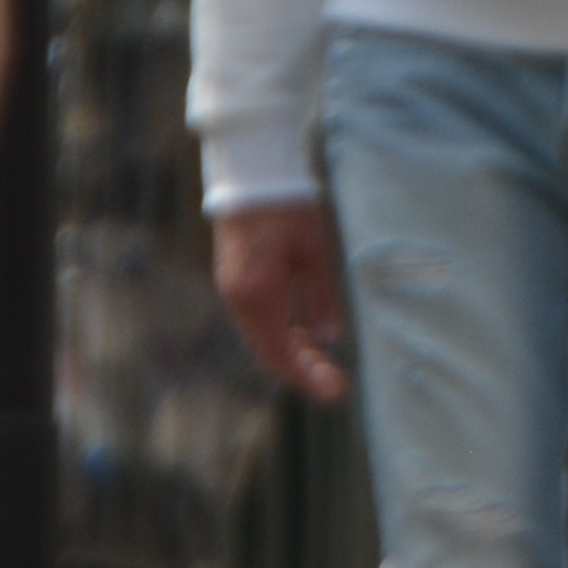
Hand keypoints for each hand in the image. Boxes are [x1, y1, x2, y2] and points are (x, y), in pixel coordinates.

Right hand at [213, 197, 351, 404]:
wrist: (251, 175)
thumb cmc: (288, 209)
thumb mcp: (315, 253)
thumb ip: (320, 298)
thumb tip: (328, 339)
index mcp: (259, 294)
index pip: (281, 353)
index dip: (306, 377)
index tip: (334, 391)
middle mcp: (239, 299)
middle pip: (268, 352)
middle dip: (301, 371)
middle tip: (334, 383)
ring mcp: (232, 291)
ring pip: (260, 338)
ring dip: (289, 354)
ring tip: (323, 362)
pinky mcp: (233, 282)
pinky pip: (255, 322)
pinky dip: (277, 335)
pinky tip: (300, 335)